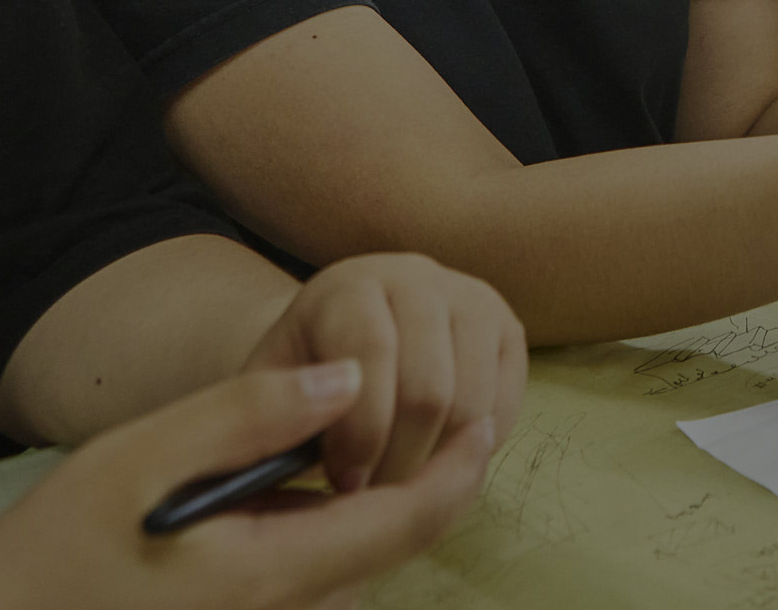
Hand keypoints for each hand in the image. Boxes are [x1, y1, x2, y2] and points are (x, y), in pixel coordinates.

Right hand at [0, 359, 493, 609]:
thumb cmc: (51, 546)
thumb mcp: (141, 458)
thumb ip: (249, 414)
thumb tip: (351, 378)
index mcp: (273, 576)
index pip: (406, 521)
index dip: (459, 466)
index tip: (489, 412)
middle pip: (393, 544)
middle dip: (437, 482)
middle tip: (462, 408)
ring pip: (360, 560)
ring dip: (396, 502)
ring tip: (414, 428)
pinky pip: (324, 570)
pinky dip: (349, 522)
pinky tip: (337, 471)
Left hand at [243, 255, 522, 494]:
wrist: (342, 337)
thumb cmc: (300, 374)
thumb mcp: (269, 388)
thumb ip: (276, 414)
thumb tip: (307, 453)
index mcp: (352, 285)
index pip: (369, 353)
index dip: (358, 432)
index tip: (342, 484)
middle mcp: (420, 277)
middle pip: (428, 389)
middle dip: (400, 461)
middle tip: (375, 500)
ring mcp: (472, 299)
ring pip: (472, 403)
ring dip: (438, 461)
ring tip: (402, 485)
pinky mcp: (508, 330)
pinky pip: (504, 407)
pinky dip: (472, 449)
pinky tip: (435, 459)